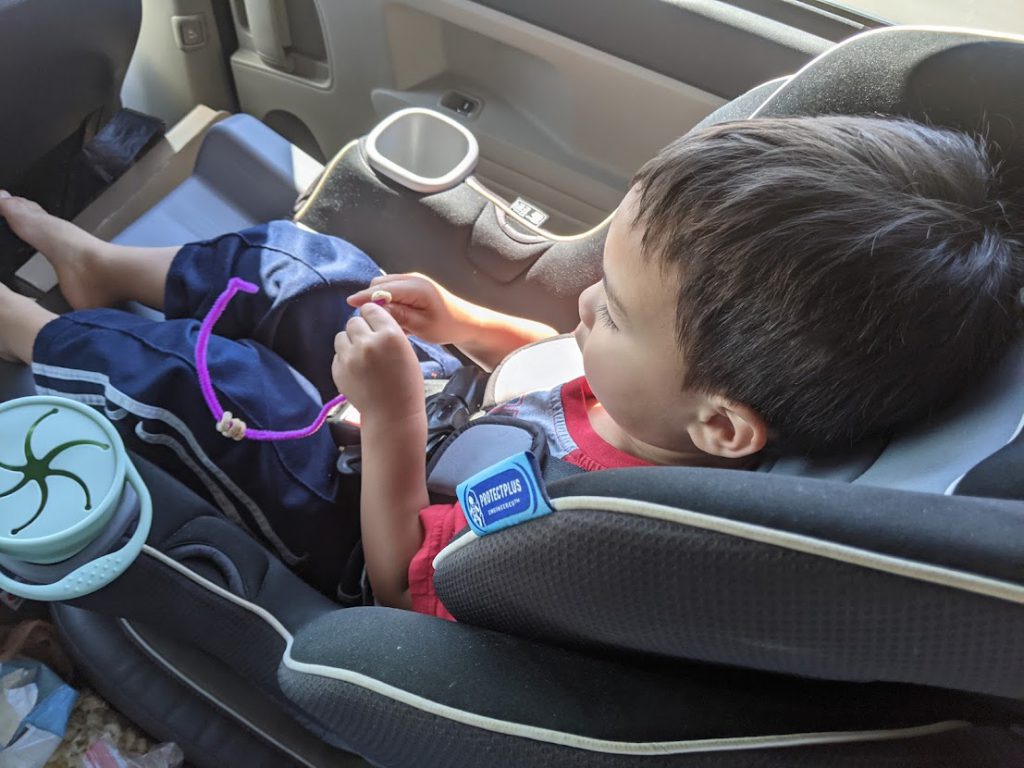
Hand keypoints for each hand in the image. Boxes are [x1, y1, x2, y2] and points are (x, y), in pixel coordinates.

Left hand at [331, 303, 423, 421]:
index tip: (375, 324)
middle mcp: (367, 343)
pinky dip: (345, 359)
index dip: (372, 316)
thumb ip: (389, 332)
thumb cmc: (406, 383)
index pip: (370, 309)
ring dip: (349, 343)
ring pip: (341, 336)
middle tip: (369, 344)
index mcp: (389, 335)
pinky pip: (337, 354)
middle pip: (353, 322)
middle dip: (360, 330)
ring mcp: (350, 357)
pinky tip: (357, 371)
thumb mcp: (406, 351)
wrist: (393, 414)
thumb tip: (371, 317)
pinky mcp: (338, 370)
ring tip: (361, 357)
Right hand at [347, 273, 477, 345]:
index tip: (349, 304)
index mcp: (416, 287)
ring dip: (380, 302)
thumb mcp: (422, 326)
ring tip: (388, 323)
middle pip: (380, 284)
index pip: (383, 288)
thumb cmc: (447, 326)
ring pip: (384, 287)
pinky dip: (389, 303)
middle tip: (374, 322)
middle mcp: (412, 279)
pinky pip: (392, 292)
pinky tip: (397, 320)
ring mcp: (412, 281)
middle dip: (372, 300)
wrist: (466, 323)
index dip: (365, 297)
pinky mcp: (412, 287)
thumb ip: (399, 316)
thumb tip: (375, 308)